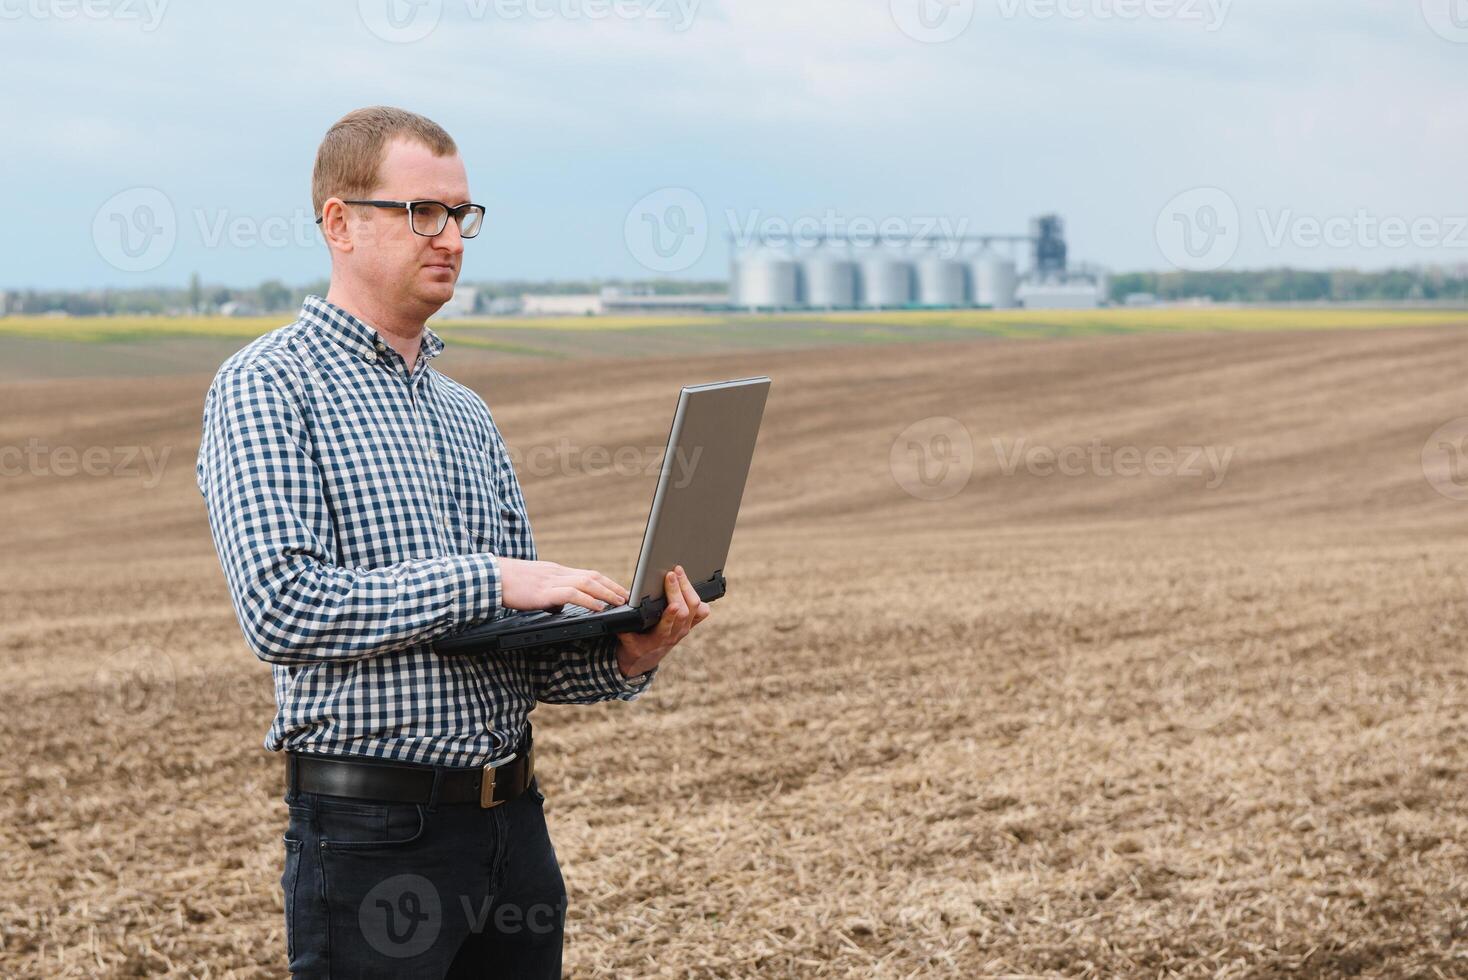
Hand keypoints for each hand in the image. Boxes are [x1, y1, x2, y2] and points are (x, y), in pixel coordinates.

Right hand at [496, 557, 628, 612]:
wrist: (490, 578)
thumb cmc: (509, 585)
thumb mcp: (534, 589)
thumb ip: (550, 595)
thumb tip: (560, 607)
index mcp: (555, 571)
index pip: (587, 574)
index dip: (605, 582)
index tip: (619, 590)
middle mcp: (557, 572)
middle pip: (592, 576)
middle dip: (612, 586)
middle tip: (628, 596)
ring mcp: (551, 580)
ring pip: (587, 582)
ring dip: (607, 592)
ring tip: (620, 601)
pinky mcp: (544, 591)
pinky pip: (572, 593)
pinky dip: (588, 600)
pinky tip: (599, 607)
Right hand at [614, 565, 709, 677]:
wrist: (647, 657)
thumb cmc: (636, 646)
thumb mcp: (627, 641)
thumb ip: (624, 630)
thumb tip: (620, 618)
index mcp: (660, 638)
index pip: (668, 625)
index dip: (671, 614)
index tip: (671, 603)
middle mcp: (676, 632)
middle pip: (684, 611)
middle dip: (677, 590)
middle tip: (671, 574)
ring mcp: (686, 628)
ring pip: (695, 607)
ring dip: (688, 588)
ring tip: (679, 572)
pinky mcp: (691, 623)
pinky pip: (702, 611)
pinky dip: (698, 597)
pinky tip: (688, 585)